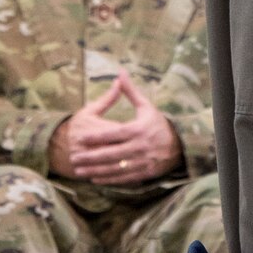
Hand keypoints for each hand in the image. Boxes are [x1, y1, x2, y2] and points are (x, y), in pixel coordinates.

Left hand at [48, 68, 181, 185]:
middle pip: (110, 153)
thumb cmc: (157, 123)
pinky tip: (95, 178)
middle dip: (90, 157)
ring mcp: (141, 161)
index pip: (113, 134)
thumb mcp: (146, 106)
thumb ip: (130, 92)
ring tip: (79, 171)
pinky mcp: (143, 173)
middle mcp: (139, 146)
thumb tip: (120, 72)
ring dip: (95, 170)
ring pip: (114, 168)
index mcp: (138, 129)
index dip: (96, 137)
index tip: (80, 138)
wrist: (179, 144)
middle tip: (73, 158)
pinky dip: (108, 179)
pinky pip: (123, 178)